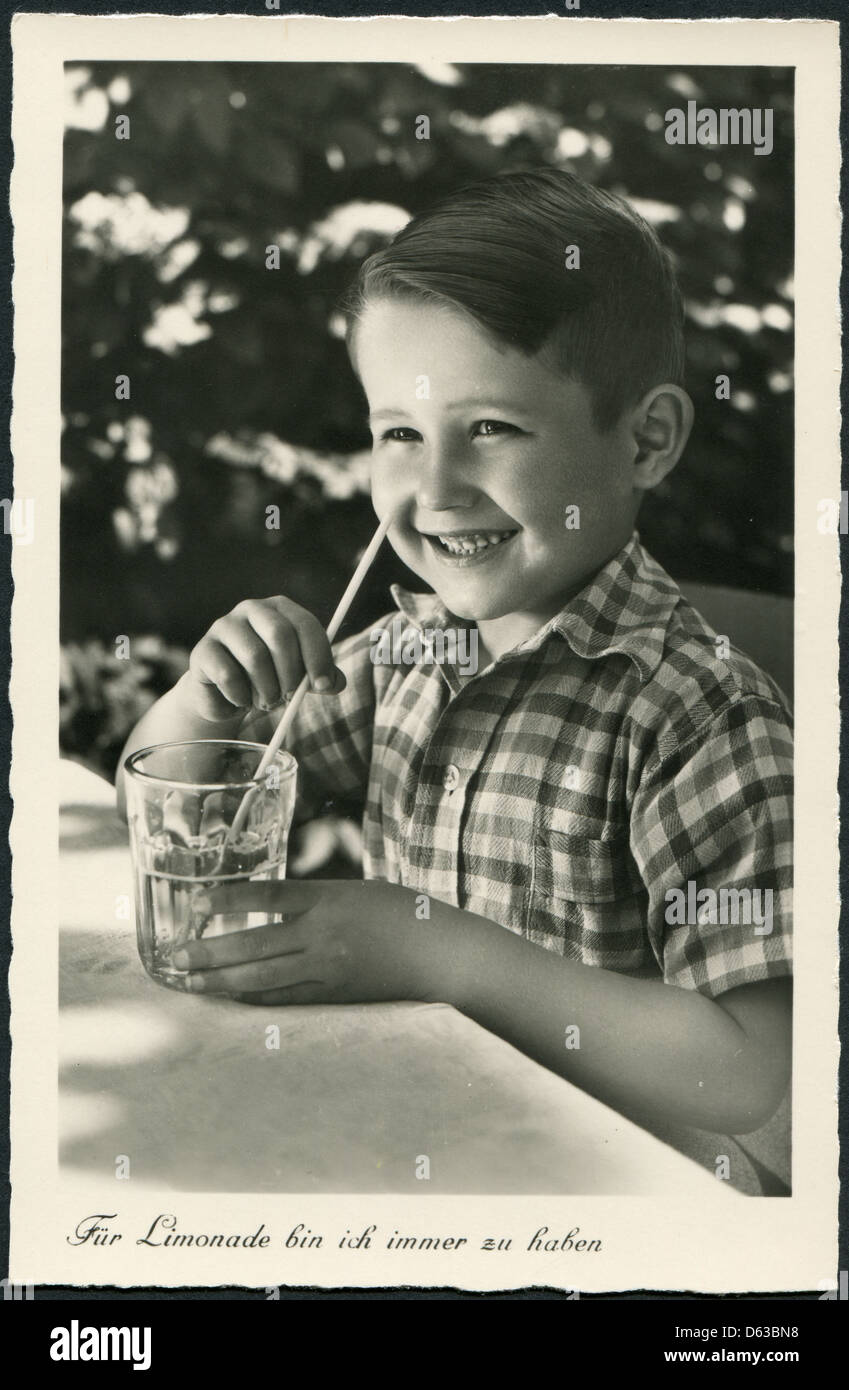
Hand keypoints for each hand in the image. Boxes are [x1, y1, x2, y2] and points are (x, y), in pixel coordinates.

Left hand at [172, 879, 438, 1005]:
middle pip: (256, 943)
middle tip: (175, 958)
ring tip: (190, 982)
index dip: (229, 901)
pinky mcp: (337, 997)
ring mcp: (330, 969)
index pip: (268, 894)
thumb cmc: (404, 916)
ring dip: (223, 980)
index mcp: (330, 898)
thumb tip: (273, 910)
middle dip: (211, 951)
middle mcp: (325, 933)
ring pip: (264, 977)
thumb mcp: (358, 893)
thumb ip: (317, 901)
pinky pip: (287, 1000)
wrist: (443, 955)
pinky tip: (231, 1000)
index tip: (197, 906)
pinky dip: (256, 1000)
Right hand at [179, 596, 346, 724]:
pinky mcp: (203, 650)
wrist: (225, 695)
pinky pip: (228, 675)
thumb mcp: (300, 677)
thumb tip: (336, 683)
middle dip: (290, 673)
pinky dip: (241, 697)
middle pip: (279, 635)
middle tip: (290, 697)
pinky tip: (242, 701)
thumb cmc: (269, 679)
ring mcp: (224, 626)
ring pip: (255, 657)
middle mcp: (251, 609)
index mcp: (280, 609)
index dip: (318, 656)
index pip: (305, 624)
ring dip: (266, 689)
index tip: (323, 685)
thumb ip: (322, 678)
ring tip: (266, 701)